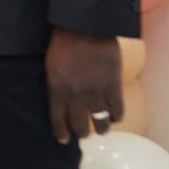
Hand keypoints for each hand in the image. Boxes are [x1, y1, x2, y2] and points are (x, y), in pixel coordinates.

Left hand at [46, 27, 123, 143]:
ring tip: (101, 129)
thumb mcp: (51, 67)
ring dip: (100, 128)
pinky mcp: (114, 88)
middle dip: (80, 132)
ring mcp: (96, 94)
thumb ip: (55, 86)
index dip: (61, 132)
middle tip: (83, 133)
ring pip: (100, 121)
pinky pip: (117, 110)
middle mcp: (76, 97)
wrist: (86, 29)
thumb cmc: (63, 44)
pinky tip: (114, 117)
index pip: (58, 120)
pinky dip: (116, 117)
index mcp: (57, 91)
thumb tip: (59, 101)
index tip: (63, 140)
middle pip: (79, 125)